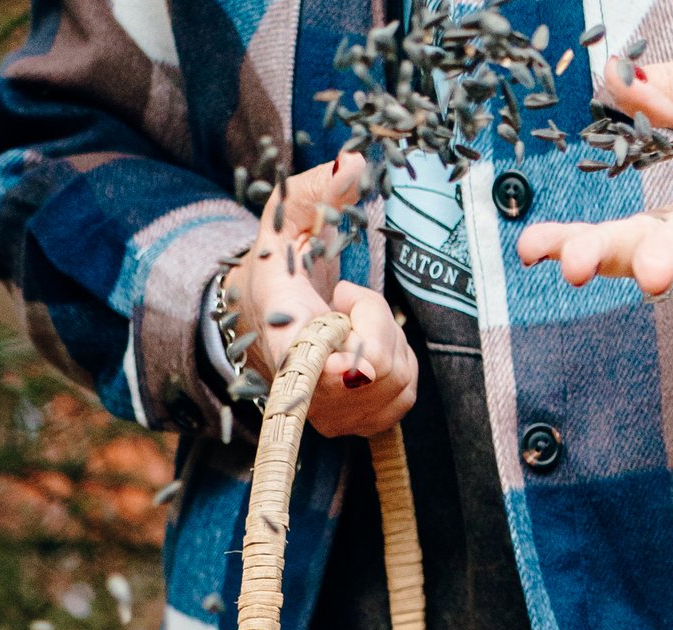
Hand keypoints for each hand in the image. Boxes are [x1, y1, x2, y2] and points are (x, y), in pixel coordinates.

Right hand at [225, 155, 418, 437]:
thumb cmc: (280, 265)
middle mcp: (304, 387)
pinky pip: (406, 393)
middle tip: (341, 299)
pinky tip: (364, 347)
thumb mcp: (289, 216)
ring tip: (347, 323)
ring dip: (384, 337)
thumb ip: (318, 190)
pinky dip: (397, 363)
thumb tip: (353, 161)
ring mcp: (331, 414)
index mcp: (281, 332)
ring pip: (396, 375)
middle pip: (376, 360)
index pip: (309, 364)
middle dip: (372, 316)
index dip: (335, 364)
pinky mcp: (357, 426)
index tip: (347, 361)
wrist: (266, 321)